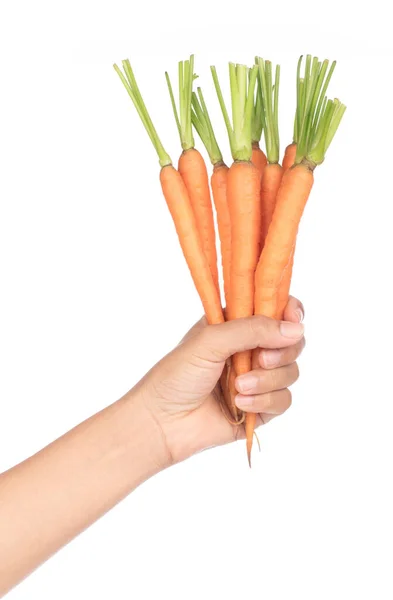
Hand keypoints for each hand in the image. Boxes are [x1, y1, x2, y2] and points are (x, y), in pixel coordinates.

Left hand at [137, 297, 304, 464]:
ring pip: (290, 372)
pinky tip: (239, 404)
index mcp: (237, 325)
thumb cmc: (177, 375)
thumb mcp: (211, 340)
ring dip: (267, 380)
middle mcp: (250, 349)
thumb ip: (252, 329)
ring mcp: (257, 379)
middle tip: (260, 359)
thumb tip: (296, 329)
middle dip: (281, 352)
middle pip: (292, 342)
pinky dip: (264, 402)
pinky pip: (283, 400)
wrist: (162, 422)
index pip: (276, 310)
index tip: (294, 320)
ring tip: (237, 387)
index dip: (290, 313)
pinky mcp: (260, 408)